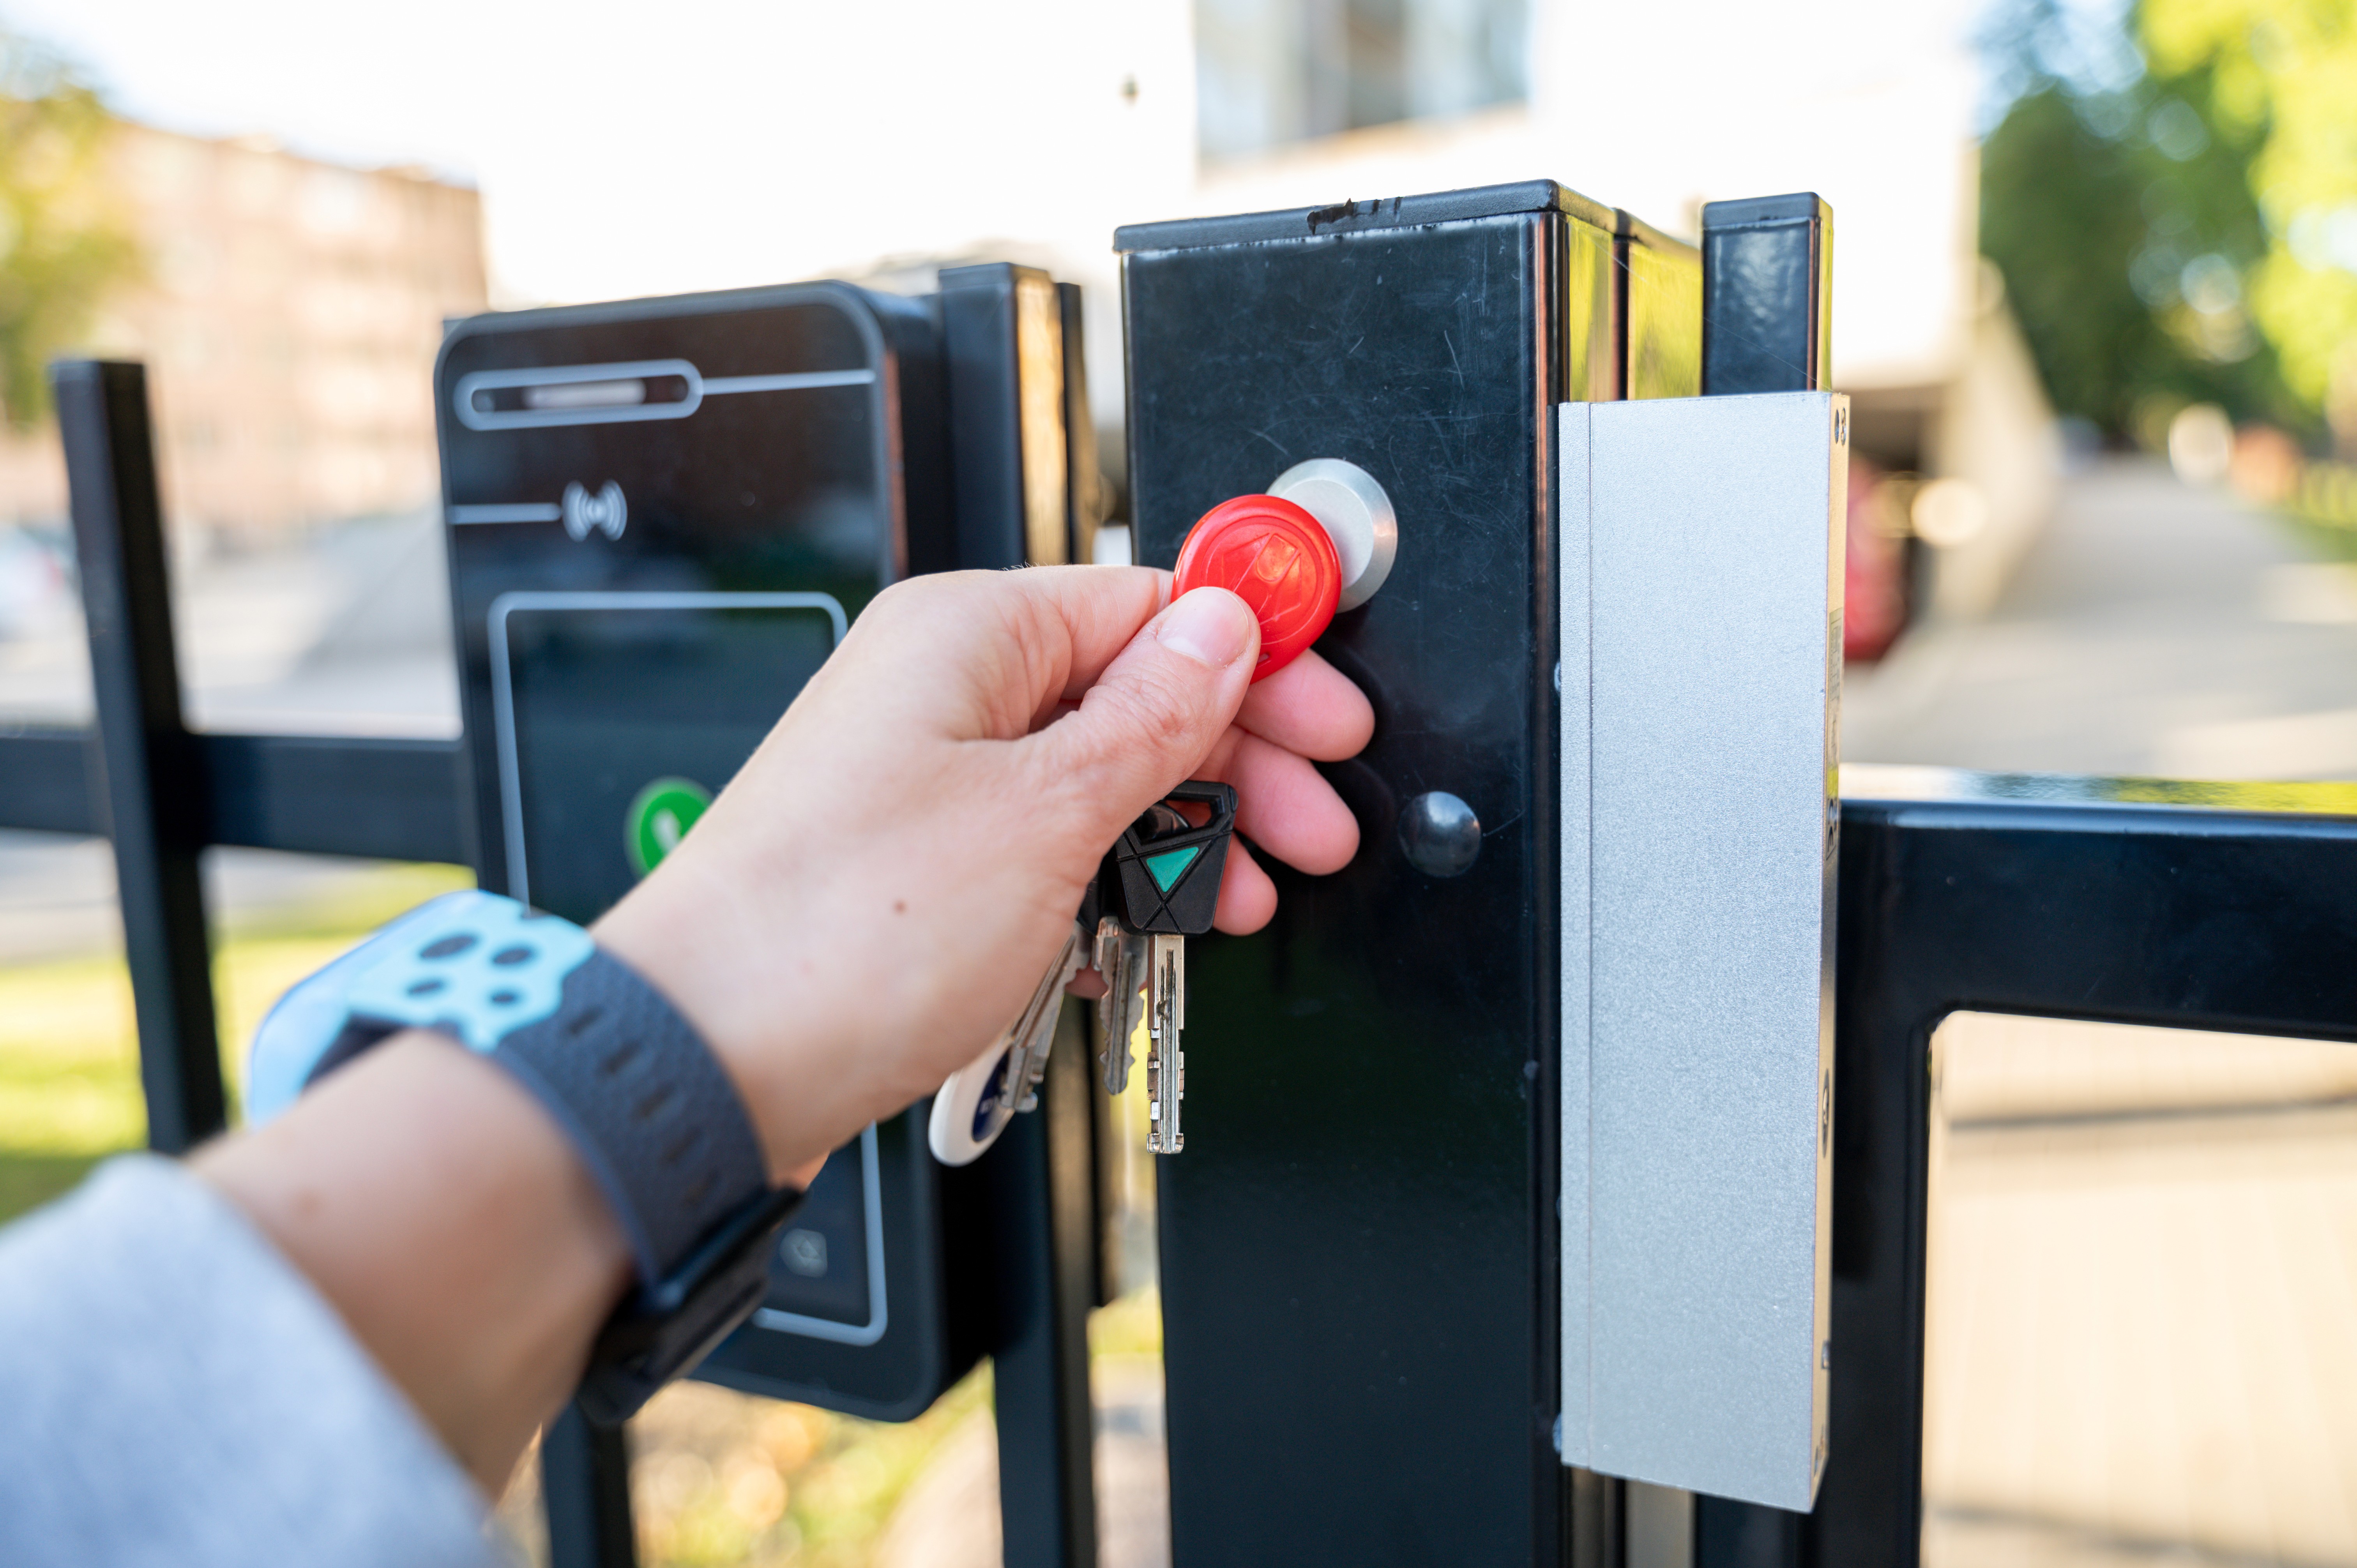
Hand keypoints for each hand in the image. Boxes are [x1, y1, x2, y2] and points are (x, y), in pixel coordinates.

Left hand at [594, 565, 1373, 1180]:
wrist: (709, 1059)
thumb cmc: (839, 929)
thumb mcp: (1047, 810)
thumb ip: (1152, 716)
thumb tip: (1223, 631)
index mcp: (969, 633)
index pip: (1154, 604)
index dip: (1260, 657)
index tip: (1332, 713)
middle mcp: (943, 689)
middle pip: (1137, 693)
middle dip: (1240, 761)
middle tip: (1314, 826)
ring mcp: (929, 776)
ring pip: (1098, 777)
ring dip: (1185, 833)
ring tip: (1248, 892)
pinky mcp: (920, 859)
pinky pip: (1047, 843)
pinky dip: (1113, 880)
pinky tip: (1157, 925)